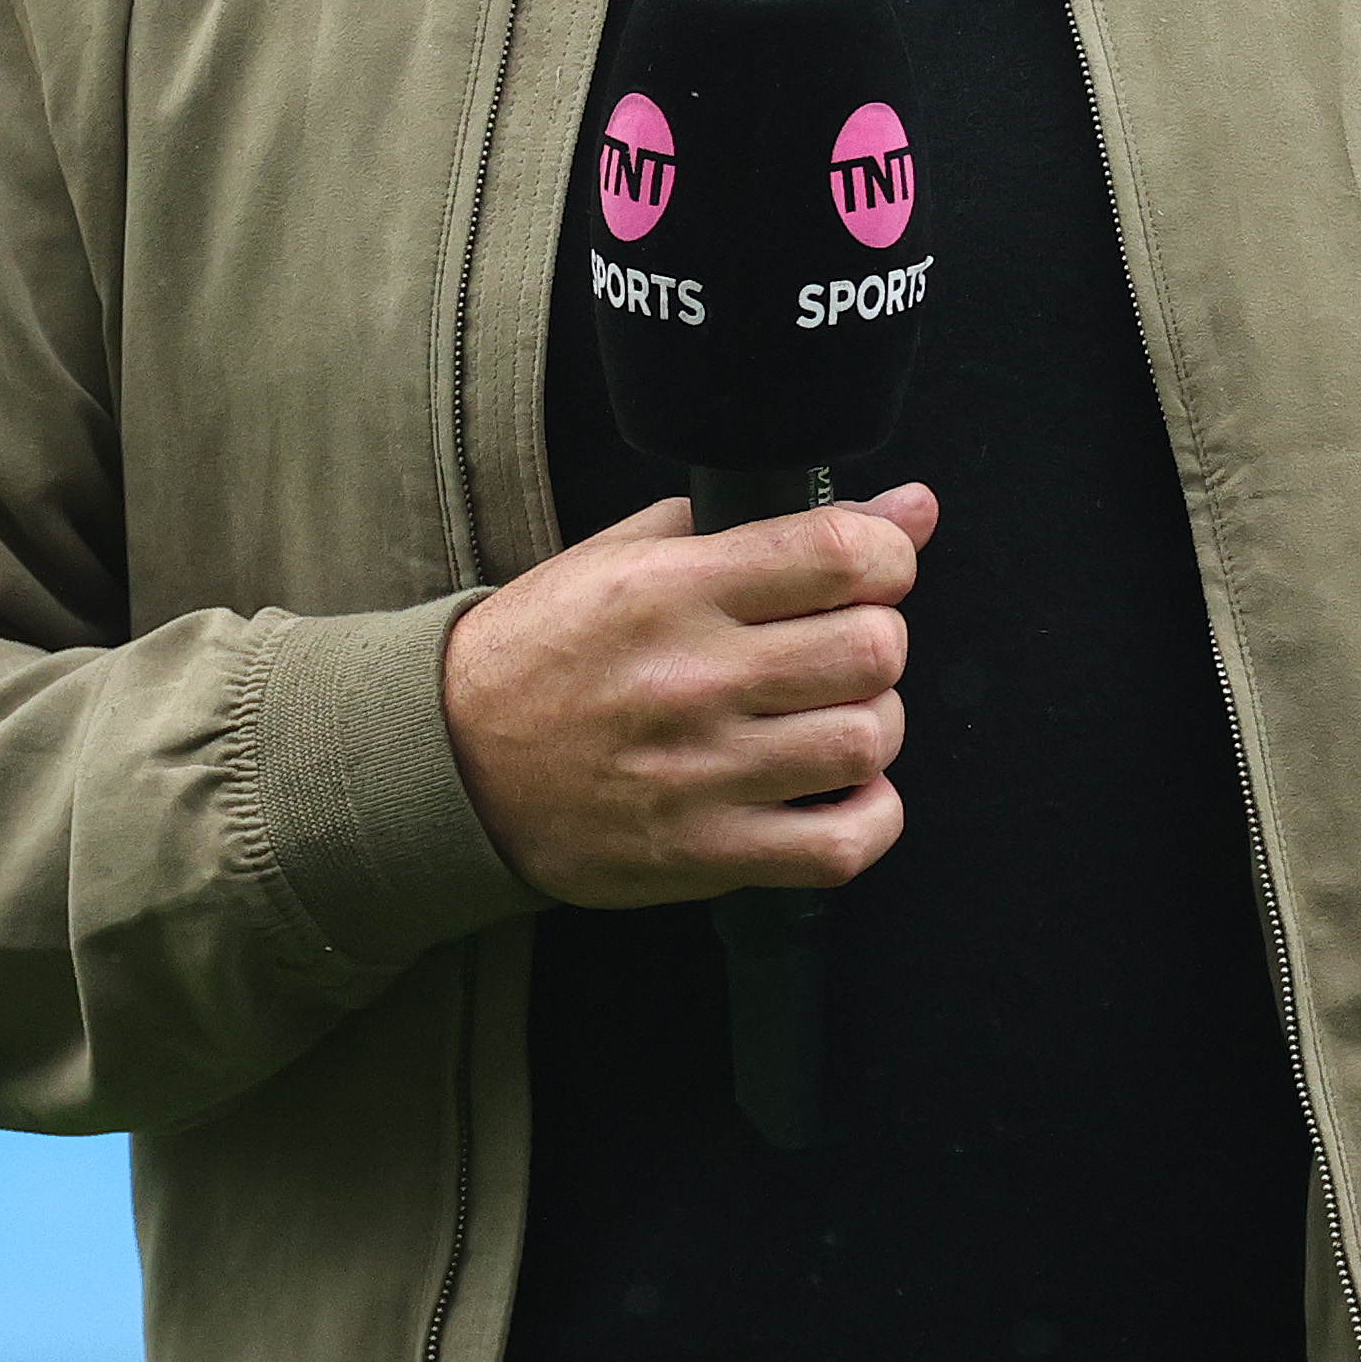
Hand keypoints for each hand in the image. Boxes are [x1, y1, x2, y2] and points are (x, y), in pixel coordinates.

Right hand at [442, 484, 933, 907]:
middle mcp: (690, 680)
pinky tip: (840, 789)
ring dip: (871, 723)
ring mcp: (699, 775)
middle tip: (842, 643)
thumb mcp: (632, 554)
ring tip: (830, 714)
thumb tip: (910, 506)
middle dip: (879, 637)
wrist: (450, 761)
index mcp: (671, 590)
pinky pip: (841, 846)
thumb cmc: (547, 648)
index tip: (873, 567)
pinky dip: (870, 816)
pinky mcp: (703, 854)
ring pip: (868, 742)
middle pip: (872, 650)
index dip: (887, 554)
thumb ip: (769, 523)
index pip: (839, 554)